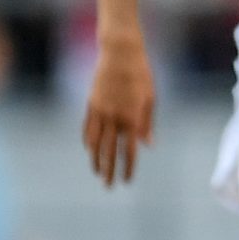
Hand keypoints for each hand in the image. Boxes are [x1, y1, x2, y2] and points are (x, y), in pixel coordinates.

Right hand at [82, 36, 155, 186]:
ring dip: (96, 159)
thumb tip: (148, 145)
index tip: (126, 181)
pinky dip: (88, 140)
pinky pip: (88, 127)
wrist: (120, 53)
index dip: (127, 167)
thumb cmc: (141, 74)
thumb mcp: (151, 98)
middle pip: (110, 151)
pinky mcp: (91, 103)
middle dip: (109, 170)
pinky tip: (89, 149)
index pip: (129, 150)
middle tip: (108, 186)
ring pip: (95, 142)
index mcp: (132, 117)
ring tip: (97, 172)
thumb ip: (147, 123)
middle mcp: (114, 117)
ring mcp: (100, 110)